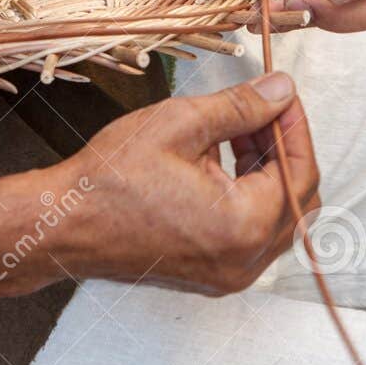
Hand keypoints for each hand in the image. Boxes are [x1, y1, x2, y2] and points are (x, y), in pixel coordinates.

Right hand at [43, 73, 319, 295]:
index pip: (301, 172)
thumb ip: (241, 106)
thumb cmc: (112, 177)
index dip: (296, 127)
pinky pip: (250, 232)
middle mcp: (245, 262)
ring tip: (236, 128)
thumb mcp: (181, 124)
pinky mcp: (211, 274)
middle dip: (283, 148)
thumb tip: (282, 90)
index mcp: (244, 227)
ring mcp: (228, 274)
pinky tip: (218, 159)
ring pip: (275, 217)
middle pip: (296, 199)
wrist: (64, 225)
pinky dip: (247, 194)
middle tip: (262, 108)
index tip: (282, 93)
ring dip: (266, 170)